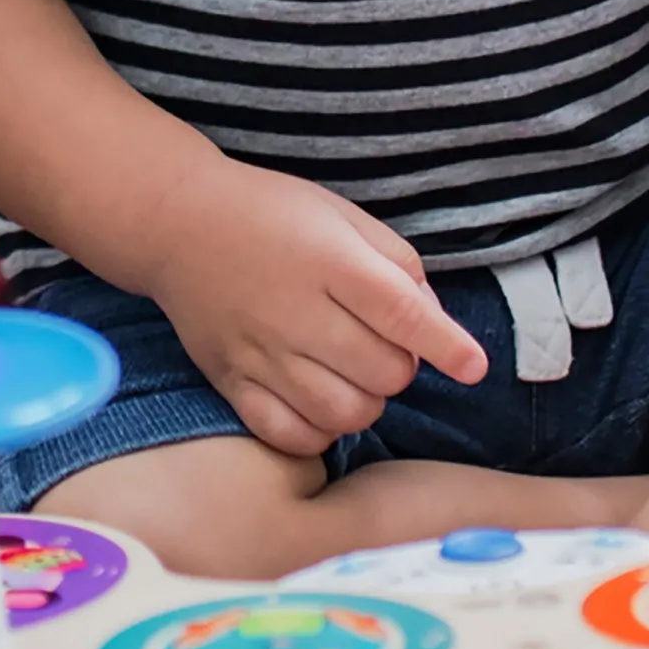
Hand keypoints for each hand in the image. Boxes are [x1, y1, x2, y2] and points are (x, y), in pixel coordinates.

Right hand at [147, 157, 486, 457]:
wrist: (177, 220)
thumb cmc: (269, 213)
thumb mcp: (342, 215)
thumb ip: (397, 264)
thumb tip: (434, 324)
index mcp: (330, 261)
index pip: (404, 316)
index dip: (448, 346)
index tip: (472, 365)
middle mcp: (296, 311)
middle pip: (385, 374)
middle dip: (400, 366)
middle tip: (381, 343)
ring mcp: (261, 351)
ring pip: (346, 413)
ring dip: (366, 400)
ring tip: (352, 373)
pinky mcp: (231, 379)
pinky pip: (290, 435)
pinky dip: (317, 431)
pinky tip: (318, 401)